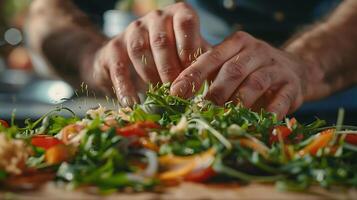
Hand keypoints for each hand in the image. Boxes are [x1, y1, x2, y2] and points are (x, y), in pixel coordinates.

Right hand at [92, 2, 208, 105]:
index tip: (192, 74)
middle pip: (162, 41)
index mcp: (178, 15)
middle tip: (178, 93)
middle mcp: (155, 18)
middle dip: (170, 70)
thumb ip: (203, 65)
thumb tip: (219, 87)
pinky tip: (133, 103)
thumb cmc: (172, 58)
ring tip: (159, 98)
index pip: (186, 23)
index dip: (190, 49)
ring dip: (151, 76)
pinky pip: (119, 66)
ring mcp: (133, 30)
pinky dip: (126, 86)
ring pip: (140, 51)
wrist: (131, 58)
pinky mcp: (113, 47)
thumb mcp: (191, 57)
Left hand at [170, 31, 310, 118]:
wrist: (294, 69)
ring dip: (238, 104)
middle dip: (215, 93)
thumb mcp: (230, 64)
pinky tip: (255, 124)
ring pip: (255, 84)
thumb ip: (208, 74)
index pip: (211, 57)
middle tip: (200, 111)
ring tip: (225, 119)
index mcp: (236, 43)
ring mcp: (276, 67)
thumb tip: (177, 94)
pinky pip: (279, 101)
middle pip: (233, 71)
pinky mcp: (292, 85)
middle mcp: (256, 51)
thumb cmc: (250, 70)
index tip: (176, 93)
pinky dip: (267, 114)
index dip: (193, 75)